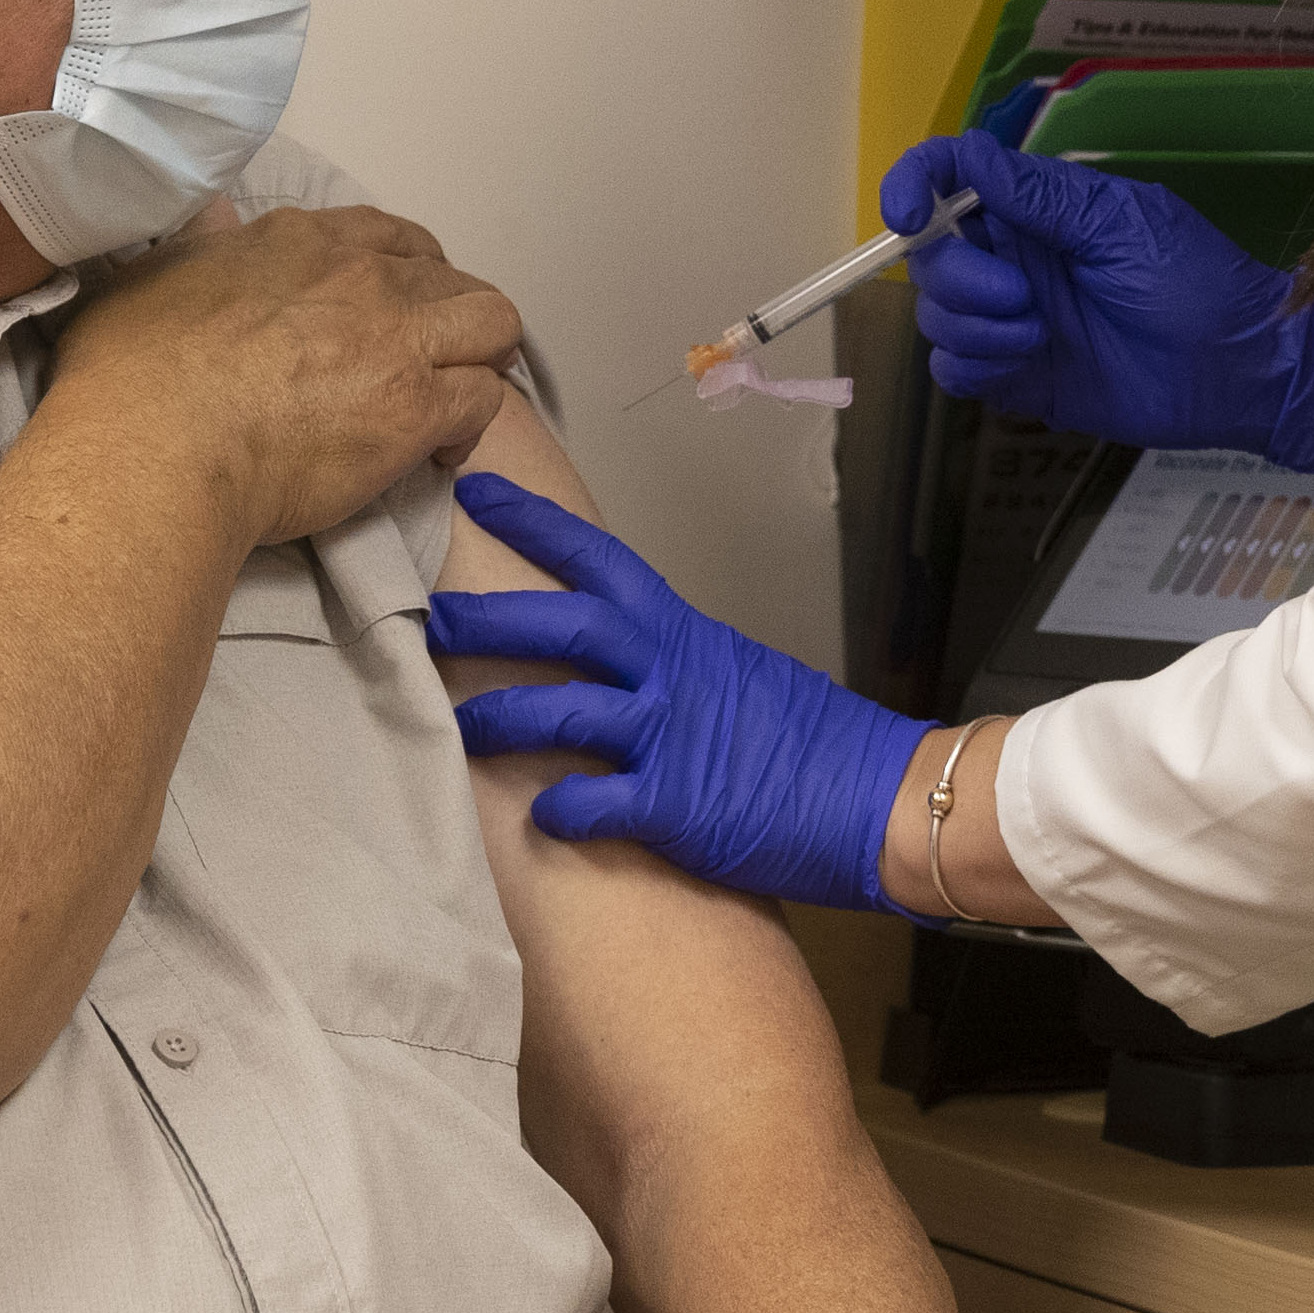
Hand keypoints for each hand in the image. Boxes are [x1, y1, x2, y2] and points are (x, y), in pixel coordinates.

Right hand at [58, 203, 520, 545]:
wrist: (152, 446)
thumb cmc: (131, 376)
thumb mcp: (156, 276)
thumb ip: (198, 251)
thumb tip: (204, 236)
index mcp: (298, 239)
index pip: (389, 236)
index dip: (406, 274)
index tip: (393, 312)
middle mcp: (360, 276)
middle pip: (451, 279)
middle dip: (451, 319)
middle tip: (428, 365)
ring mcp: (395, 339)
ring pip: (493, 326)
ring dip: (480, 362)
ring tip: (450, 404)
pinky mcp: (415, 408)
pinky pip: (485, 402)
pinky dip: (470, 430)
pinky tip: (436, 455)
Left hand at [434, 475, 927, 913]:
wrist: (884, 800)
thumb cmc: (817, 743)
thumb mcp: (740, 675)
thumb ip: (674, 663)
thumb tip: (621, 663)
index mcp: (687, 636)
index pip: (599, 562)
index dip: (534, 525)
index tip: (477, 494)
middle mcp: (674, 676)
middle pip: (565, 627)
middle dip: (488, 621)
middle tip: (429, 619)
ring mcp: (674, 740)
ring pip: (561, 713)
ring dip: (497, 720)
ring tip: (454, 730)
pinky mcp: (679, 809)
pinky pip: (596, 804)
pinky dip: (559, 809)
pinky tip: (541, 817)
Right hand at [884, 131, 1313, 465]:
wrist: (1241, 369)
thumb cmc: (1196, 282)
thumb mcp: (1122, 224)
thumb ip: (1040, 196)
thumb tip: (969, 154)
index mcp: (1037, 208)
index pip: (950, 178)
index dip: (912, 184)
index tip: (905, 213)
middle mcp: (1015, 259)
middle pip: (931, 255)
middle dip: (959, 278)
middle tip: (1023, 297)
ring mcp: (1013, 320)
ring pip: (936, 314)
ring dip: (974, 325)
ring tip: (1041, 334)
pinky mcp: (1018, 377)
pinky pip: (954, 369)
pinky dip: (974, 365)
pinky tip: (1025, 363)